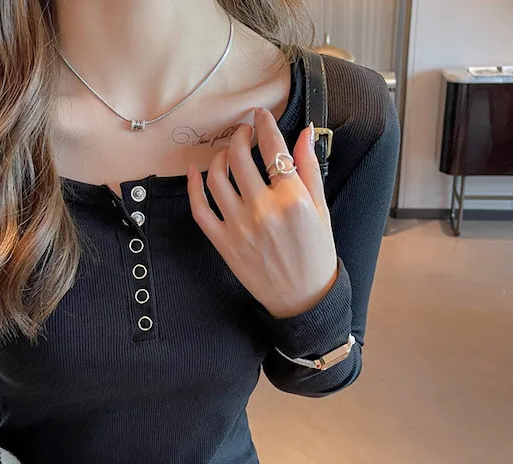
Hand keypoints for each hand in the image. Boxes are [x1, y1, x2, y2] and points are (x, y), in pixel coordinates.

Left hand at [187, 107, 337, 318]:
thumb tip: (304, 133)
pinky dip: (193, 187)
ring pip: (217, 178)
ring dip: (219, 157)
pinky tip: (194, 173)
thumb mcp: (321, 209)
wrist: (302, 297)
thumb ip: (310, 169)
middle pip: (241, 158)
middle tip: (243, 132)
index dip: (265, 126)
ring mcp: (240, 227)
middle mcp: (263, 210)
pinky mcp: (224, 243)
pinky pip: (201, 209)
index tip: (261, 116)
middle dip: (240, 136)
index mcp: (292, 199)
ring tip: (227, 153)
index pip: (273, 149)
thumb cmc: (316, 254)